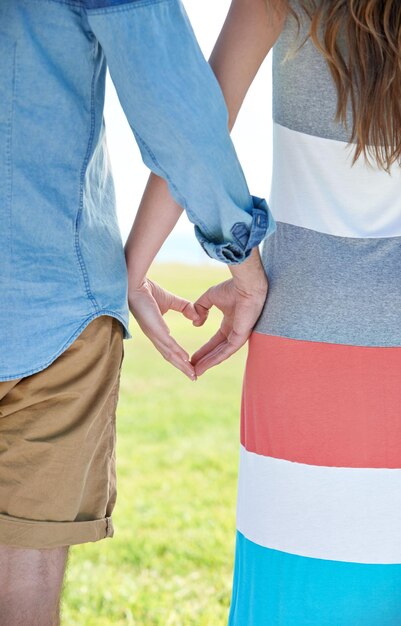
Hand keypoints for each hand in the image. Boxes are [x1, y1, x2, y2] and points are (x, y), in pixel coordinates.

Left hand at [128, 277, 199, 379]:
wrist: (135, 283)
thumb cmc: (148, 291)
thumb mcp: (171, 301)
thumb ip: (184, 307)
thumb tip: (196, 315)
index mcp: (156, 331)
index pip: (169, 349)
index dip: (179, 358)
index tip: (190, 366)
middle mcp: (154, 336)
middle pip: (169, 356)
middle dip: (182, 367)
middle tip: (193, 377)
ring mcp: (154, 334)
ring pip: (169, 354)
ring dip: (182, 365)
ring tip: (192, 374)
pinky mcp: (155, 329)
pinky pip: (168, 344)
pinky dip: (178, 353)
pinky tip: (186, 360)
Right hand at [191, 252, 267, 375]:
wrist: (245, 284)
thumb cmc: (232, 288)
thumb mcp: (210, 297)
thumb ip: (200, 308)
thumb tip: (196, 323)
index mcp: (230, 323)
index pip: (215, 341)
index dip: (204, 350)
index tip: (193, 357)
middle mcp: (235, 332)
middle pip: (217, 350)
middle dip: (204, 360)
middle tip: (193, 369)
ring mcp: (238, 336)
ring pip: (221, 354)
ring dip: (208, 363)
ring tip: (196, 371)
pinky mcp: (241, 337)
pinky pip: (226, 351)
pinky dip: (214, 359)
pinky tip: (205, 365)